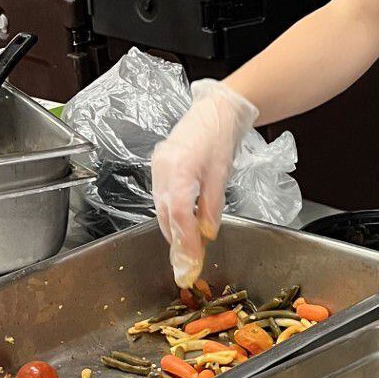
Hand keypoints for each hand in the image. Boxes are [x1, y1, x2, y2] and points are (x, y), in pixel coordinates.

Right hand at [151, 80, 257, 286]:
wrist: (213, 111)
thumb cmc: (219, 137)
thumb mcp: (221, 173)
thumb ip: (212, 205)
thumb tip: (207, 233)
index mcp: (179, 170)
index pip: (179, 215)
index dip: (185, 242)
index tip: (192, 263)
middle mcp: (162, 171)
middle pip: (166, 216)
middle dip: (177, 243)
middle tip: (187, 266)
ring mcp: (157, 169)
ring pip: (161, 210)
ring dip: (173, 231)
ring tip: (186, 252)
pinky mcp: (158, 168)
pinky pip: (162, 199)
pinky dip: (171, 216)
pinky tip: (182, 227)